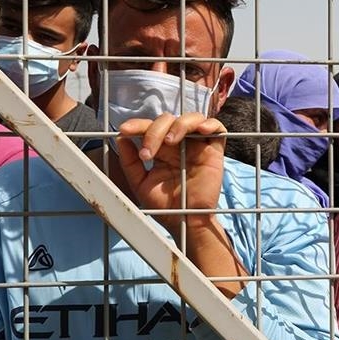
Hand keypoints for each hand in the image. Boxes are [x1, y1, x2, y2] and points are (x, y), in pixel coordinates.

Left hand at [116, 113, 245, 297]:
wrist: (185, 221)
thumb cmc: (164, 206)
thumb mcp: (140, 184)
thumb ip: (129, 162)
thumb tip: (121, 138)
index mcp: (161, 149)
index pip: (150, 128)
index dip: (138, 125)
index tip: (124, 130)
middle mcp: (179, 144)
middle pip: (168, 120)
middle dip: (154, 131)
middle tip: (147, 153)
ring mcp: (197, 146)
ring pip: (191, 118)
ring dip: (178, 125)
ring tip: (170, 141)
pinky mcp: (214, 151)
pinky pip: (217, 128)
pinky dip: (210, 124)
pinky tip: (201, 131)